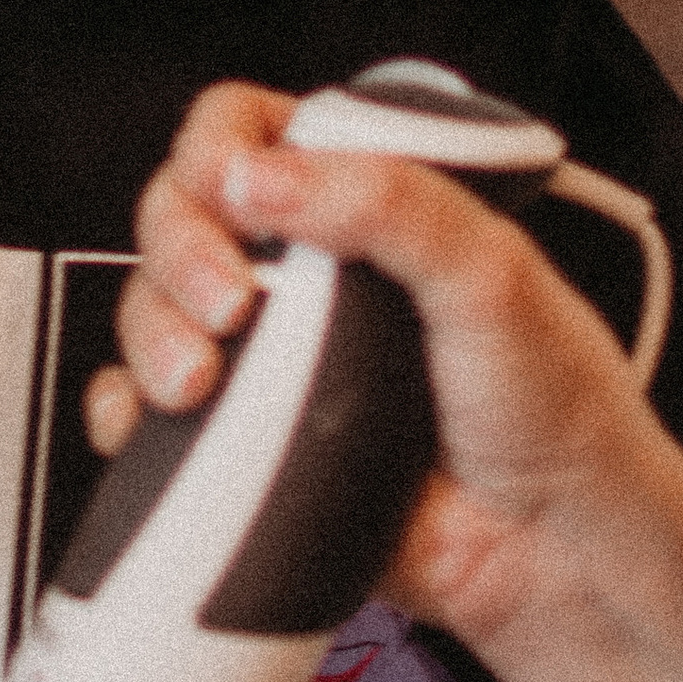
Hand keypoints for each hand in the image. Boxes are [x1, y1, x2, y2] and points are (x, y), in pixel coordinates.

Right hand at [109, 85, 661, 654]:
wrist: (554, 551)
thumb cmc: (555, 408)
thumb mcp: (493, 273)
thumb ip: (389, 203)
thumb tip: (263, 177)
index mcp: (367, 200)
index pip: (252, 130)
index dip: (218, 150)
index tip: (232, 196)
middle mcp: (309, 270)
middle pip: (180, 213)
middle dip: (179, 251)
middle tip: (229, 306)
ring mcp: (270, 357)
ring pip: (152, 307)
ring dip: (152, 334)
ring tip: (200, 384)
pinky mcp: (243, 440)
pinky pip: (144, 412)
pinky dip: (126, 412)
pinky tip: (158, 424)